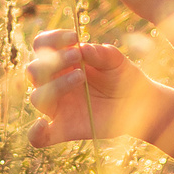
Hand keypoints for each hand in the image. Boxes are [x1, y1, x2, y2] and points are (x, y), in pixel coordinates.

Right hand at [21, 28, 150, 146]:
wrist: (140, 104)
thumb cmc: (124, 78)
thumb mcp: (117, 62)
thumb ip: (101, 53)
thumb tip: (83, 48)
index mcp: (61, 63)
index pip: (40, 47)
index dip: (51, 39)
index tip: (74, 36)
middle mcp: (54, 83)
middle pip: (33, 71)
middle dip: (53, 60)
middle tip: (77, 55)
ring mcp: (58, 108)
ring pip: (37, 98)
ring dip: (56, 84)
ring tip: (82, 76)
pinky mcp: (64, 130)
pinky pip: (39, 138)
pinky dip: (35, 133)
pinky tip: (43, 124)